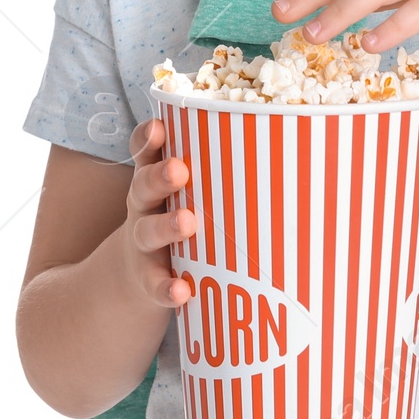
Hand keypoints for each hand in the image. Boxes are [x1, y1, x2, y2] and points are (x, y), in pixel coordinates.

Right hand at [117, 116, 197, 309]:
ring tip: (187, 223)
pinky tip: (182, 291)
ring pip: (147, 231)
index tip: (158, 127)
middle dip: (160, 176)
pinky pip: (155, 283)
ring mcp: (143, 243)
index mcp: (154, 178)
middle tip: (180, 170)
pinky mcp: (147, 278)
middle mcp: (144, 206)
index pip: (144, 151)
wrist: (137, 274)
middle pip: (143, 186)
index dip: (147, 138)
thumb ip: (215, 170)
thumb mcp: (183, 191)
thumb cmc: (176, 216)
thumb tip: (282, 146)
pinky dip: (167, 288)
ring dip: (166, 226)